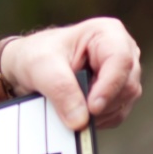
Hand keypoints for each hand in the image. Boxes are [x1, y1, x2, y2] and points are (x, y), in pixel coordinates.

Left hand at [1, 17, 142, 130]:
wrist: (25, 65)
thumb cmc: (35, 55)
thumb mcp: (41, 67)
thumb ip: (61, 90)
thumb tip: (80, 120)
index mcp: (108, 33)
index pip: (121, 61)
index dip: (109, 86)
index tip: (92, 108)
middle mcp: (123, 51)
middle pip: (127, 85)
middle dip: (101, 103)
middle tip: (72, 112)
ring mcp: (123, 73)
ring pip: (124, 102)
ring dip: (98, 113)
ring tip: (69, 108)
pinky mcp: (118, 93)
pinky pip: (117, 113)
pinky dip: (98, 119)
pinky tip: (77, 113)